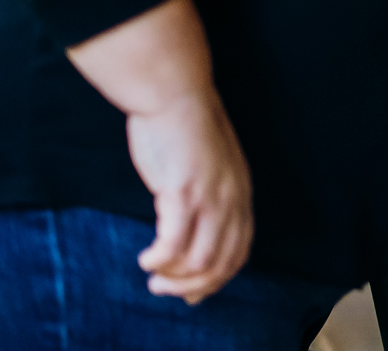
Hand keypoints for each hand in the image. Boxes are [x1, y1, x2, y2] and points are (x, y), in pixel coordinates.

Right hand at [125, 89, 253, 302]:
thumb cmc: (184, 127)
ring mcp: (209, 196)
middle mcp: (232, 199)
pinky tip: (146, 257)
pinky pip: (173, 244)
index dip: (218, 279)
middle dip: (193, 286)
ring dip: (174, 278)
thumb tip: (193, 228)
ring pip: (200, 262)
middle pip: (221, 264)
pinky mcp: (183, 192)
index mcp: (241, 193)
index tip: (194, 294)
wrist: (175, 93)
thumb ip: (210, 196)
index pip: (239, 251)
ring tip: (154, 276)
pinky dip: (159, 259)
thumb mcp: (211, 166)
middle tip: (164, 288)